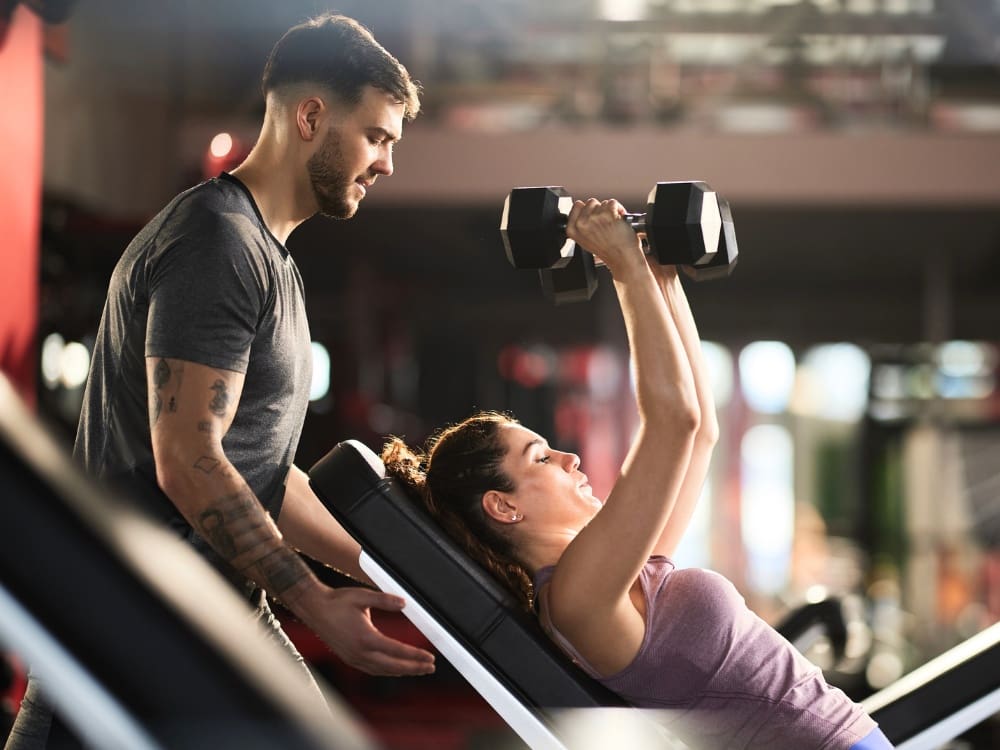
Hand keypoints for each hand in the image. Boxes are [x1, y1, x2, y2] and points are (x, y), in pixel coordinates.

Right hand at [298, 584, 435, 675]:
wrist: (313, 608)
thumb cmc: (336, 602)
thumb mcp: (362, 596)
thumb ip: (385, 600)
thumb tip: (404, 603)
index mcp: (365, 638)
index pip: (396, 650)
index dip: (415, 655)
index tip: (429, 657)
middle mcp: (359, 652)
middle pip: (392, 666)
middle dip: (413, 668)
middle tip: (430, 667)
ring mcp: (353, 658)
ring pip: (383, 671)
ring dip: (402, 672)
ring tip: (418, 669)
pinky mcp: (349, 659)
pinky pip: (373, 670)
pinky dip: (388, 671)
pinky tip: (396, 668)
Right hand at [566, 198, 643, 276]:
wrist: (622, 258)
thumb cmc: (608, 252)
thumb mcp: (585, 241)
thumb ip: (581, 226)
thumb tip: (585, 211)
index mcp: (573, 230)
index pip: (577, 206)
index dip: (588, 209)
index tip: (594, 215)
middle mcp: (581, 223)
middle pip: (590, 202)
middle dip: (600, 209)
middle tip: (605, 222)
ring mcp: (594, 218)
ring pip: (603, 202)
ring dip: (610, 210)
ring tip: (613, 223)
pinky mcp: (607, 214)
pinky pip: (613, 202)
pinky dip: (619, 209)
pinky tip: (619, 219)